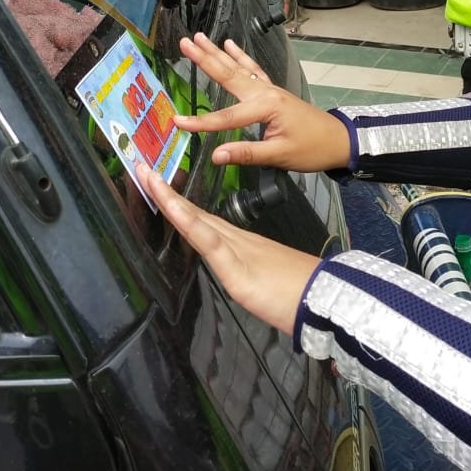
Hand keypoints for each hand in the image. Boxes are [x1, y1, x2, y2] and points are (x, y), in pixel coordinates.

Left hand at [138, 160, 319, 334]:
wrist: (327, 300)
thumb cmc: (301, 294)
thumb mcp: (267, 282)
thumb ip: (253, 271)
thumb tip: (245, 272)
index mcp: (238, 245)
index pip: (200, 220)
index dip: (178, 202)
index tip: (157, 184)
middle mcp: (233, 242)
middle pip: (192, 214)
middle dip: (166, 194)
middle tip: (143, 170)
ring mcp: (234, 251)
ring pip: (194, 221)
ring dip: (169, 200)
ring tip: (148, 178)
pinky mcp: (235, 267)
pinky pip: (207, 241)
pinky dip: (188, 221)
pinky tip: (172, 207)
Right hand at [172, 33, 349, 171]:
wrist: (339, 141)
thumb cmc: (312, 149)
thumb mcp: (280, 156)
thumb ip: (247, 154)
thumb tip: (216, 155)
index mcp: (267, 107)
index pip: (227, 118)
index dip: (201, 122)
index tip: (177, 122)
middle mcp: (266, 92)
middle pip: (229, 75)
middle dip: (205, 59)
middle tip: (184, 43)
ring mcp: (269, 89)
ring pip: (238, 68)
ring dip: (217, 53)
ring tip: (198, 38)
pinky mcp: (273, 91)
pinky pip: (252, 70)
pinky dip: (240, 57)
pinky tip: (230, 45)